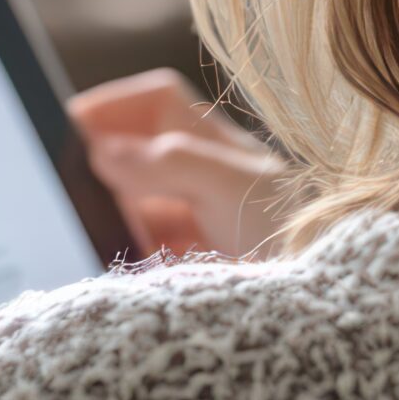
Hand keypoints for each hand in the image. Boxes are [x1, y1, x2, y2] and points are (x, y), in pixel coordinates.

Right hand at [68, 69, 294, 259]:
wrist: (327, 298)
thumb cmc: (296, 229)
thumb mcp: (229, 186)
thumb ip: (167, 163)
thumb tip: (102, 151)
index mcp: (214, 145)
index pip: (156, 101)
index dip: (115, 103)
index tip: (71, 124)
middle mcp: (204, 178)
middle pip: (136, 156)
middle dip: (102, 169)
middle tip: (71, 188)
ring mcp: (198, 224)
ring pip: (136, 209)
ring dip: (113, 217)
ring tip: (92, 229)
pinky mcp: (194, 267)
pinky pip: (146, 254)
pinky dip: (127, 255)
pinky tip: (118, 264)